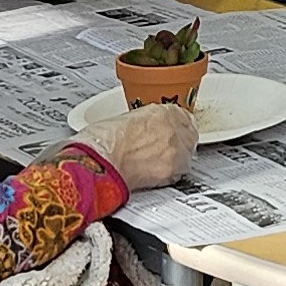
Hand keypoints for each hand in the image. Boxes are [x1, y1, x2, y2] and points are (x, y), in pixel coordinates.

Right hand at [74, 102, 195, 190]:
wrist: (96, 161)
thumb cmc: (99, 141)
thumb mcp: (123, 120)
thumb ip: (143, 122)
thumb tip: (147, 131)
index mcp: (158, 111)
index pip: (181, 115)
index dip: (176, 124)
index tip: (172, 130)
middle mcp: (171, 127)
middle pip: (189, 133)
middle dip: (181, 139)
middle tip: (167, 148)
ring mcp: (175, 148)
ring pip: (188, 152)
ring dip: (178, 157)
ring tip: (161, 162)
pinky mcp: (173, 169)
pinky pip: (181, 171)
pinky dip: (173, 173)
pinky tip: (159, 173)